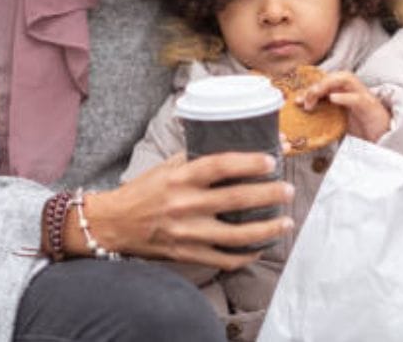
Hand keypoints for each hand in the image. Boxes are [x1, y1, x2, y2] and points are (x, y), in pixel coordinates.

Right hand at [85, 152, 293, 269]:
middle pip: (236, 200)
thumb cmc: (144, 190)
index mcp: (180, 178)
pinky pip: (224, 259)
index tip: (271, 160)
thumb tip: (234, 142)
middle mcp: (185, 206)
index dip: (248, 162)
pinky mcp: (187, 255)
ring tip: (287, 221)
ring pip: (237, 236)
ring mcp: (188, 234)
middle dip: (268, 195)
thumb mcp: (167, 166)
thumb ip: (196, 157)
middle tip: (288, 190)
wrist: (114, 224)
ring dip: (267, 229)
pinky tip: (262, 245)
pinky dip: (247, 255)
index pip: (220, 166)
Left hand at [298, 70, 390, 141]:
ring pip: (345, 79)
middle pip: (334, 77)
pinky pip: (357, 97)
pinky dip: (344, 97)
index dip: (309, 89)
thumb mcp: (339, 122)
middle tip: (303, 100)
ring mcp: (363, 96)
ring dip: (327, 84)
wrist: (383, 140)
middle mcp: (353, 90)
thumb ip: (325, 117)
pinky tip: (333, 98)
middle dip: (316, 85)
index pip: (326, 83)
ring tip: (315, 95)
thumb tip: (303, 122)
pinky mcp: (370, 106)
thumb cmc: (362, 129)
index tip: (296, 101)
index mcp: (345, 92)